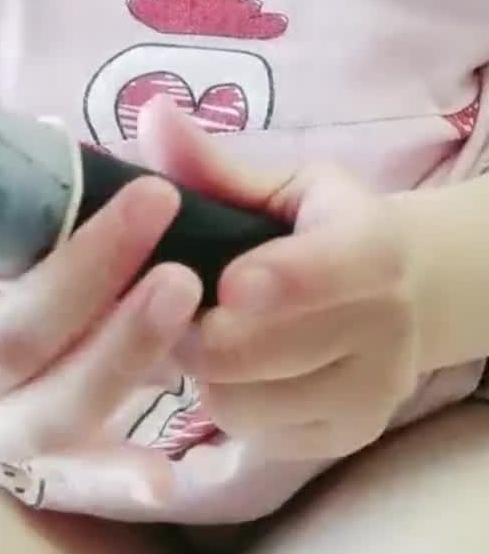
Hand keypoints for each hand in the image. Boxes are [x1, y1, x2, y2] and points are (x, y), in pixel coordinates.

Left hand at [139, 99, 422, 460]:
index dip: (278, 280)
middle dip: (196, 328)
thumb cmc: (321, 226)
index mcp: (374, 246)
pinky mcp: (346, 438)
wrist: (402, 295)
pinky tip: (228, 368)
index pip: (331, 271)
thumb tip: (151, 116)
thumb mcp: (281, 184)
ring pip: (245, 401)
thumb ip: (214, 165)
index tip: (227, 283)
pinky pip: (254, 435)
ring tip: (197, 330)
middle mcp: (386, 328)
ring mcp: (370, 393)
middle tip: (161, 300)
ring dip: (203, 371)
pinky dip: (227, 403)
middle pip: (262, 350)